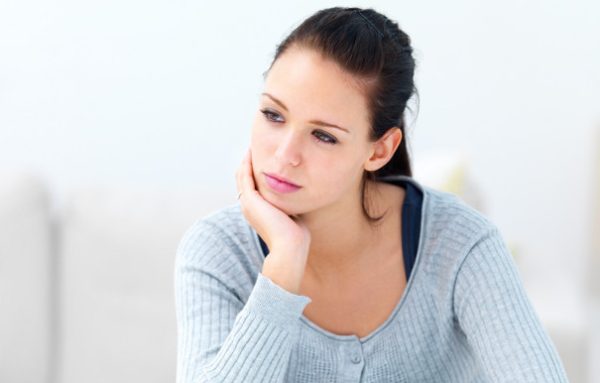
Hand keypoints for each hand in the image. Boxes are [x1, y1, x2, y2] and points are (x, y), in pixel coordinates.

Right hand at [235, 148, 310, 293]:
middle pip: (244, 177)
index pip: (252, 185)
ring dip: (246, 159)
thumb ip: (293, 206)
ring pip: (242, 174)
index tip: (265, 156)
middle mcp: (249, 206)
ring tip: (253, 144)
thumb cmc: (297, 238)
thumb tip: (303, 196)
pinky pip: (245, 175)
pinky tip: (252, 151)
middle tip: (256, 145)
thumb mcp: (293, 216)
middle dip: (249, 161)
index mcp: (257, 211)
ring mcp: (248, 203)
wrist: (290, 249)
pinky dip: (247, 162)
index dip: (255, 170)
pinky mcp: (251, 200)